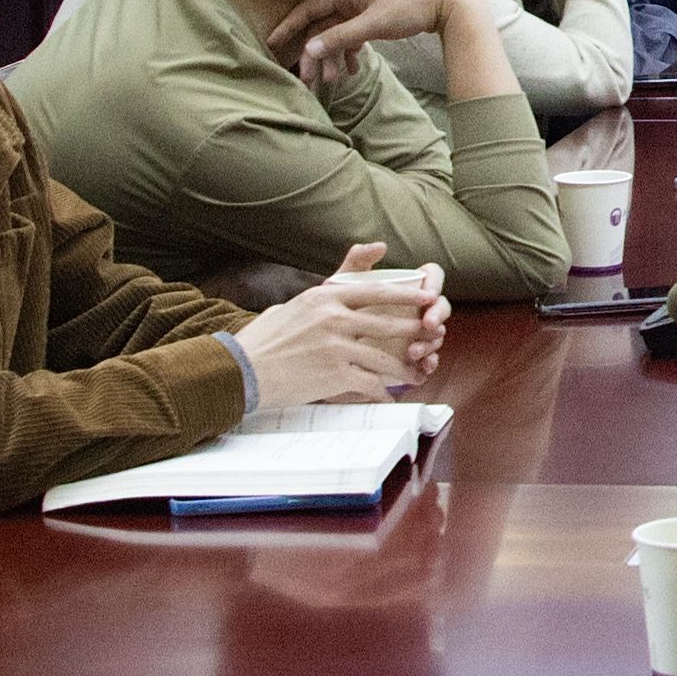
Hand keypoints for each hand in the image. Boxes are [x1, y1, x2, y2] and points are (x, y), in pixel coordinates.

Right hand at [234, 243, 450, 417]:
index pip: (374, 291)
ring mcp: (336, 347)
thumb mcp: (296, 303)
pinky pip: (370, 383)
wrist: (242, 369)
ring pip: (385, 357)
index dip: (405, 294)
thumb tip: (349, 280)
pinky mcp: (334, 375)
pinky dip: (383, 391)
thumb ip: (326, 291)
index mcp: (325, 296)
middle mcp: (334, 318)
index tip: (427, 295)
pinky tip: (390, 395)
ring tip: (419, 371)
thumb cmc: (265, 337)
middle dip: (415, 329)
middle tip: (434, 332)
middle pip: (387, 323)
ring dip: (406, 367)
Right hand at [269, 0, 506, 87]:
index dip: (289, 26)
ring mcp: (364, 8)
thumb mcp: (373, 23)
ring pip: (339, 35)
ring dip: (334, 58)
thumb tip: (309, 49)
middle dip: (314, 53)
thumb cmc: (411, 6)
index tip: (273, 44)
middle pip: (323, 27)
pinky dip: (351, 53)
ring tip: (332, 82)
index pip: (309, 9)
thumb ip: (341, 37)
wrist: (448, 1)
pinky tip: (353, 71)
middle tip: (307, 78)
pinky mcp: (377, 19)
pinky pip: (355, 37)